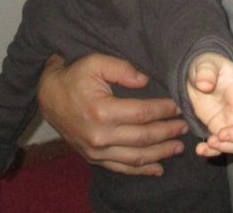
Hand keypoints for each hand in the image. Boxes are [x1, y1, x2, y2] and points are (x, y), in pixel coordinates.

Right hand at [37, 53, 188, 175]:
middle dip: (168, 132)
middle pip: (144, 138)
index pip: (143, 113)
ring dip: (161, 153)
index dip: (164, 110)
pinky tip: (158, 168)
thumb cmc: (73, 76)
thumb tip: (144, 80)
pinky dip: (142, 170)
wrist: (47, 96)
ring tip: (179, 146)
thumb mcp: (95, 62)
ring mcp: (96, 151)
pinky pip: (122, 168)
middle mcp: (100, 136)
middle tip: (185, 126)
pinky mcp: (93, 158)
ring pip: (136, 157)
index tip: (178, 106)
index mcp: (102, 111)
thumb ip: (122, 68)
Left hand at [187, 53, 232, 156]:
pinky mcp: (222, 129)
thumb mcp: (205, 64)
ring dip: (228, 147)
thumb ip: (206, 72)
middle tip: (220, 136)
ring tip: (210, 143)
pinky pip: (223, 145)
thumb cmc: (207, 67)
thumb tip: (204, 85)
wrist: (197, 78)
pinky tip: (201, 150)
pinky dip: (214, 152)